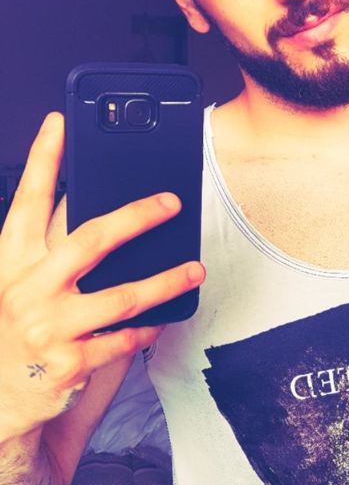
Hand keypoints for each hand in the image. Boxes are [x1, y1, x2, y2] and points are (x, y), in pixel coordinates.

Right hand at [0, 112, 204, 438]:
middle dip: (137, 216)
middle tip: (172, 202)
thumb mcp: (18, 280)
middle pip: (90, 240)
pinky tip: (163, 318)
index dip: (42, 158)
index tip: (60, 121)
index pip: (27, 200)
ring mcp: (48, 328)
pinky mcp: (69, 363)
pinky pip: (124, 339)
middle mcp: (26, 289)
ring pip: (123, 296)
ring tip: (195, 268)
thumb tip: (107, 216)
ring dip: (166, 280)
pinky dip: (149, 328)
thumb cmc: (15, 325)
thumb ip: (49, 249)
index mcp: (10, 260)